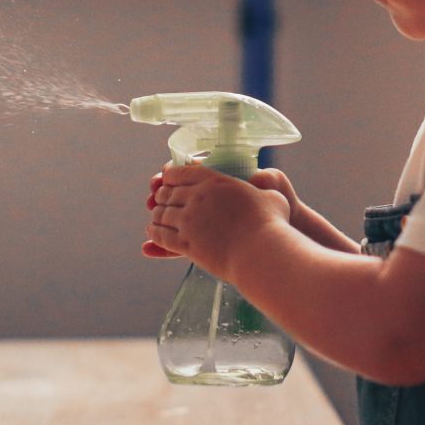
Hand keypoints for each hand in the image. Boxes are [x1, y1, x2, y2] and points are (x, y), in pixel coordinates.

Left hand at [144, 162, 291, 278]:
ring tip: (155, 217)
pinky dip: (155, 233)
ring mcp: (189, 221)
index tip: (167, 179)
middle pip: (169, 193)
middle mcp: (197, 198)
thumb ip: (261, 188)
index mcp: (215, 181)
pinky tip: (152, 234)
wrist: (261, 252)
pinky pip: (162, 235)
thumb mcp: (270, 196)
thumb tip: (262, 181)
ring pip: (162, 214)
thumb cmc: (271, 224)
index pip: (183, 172)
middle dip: (162, 195)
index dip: (171, 175)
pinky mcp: (186, 243)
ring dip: (157, 214)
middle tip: (159, 199)